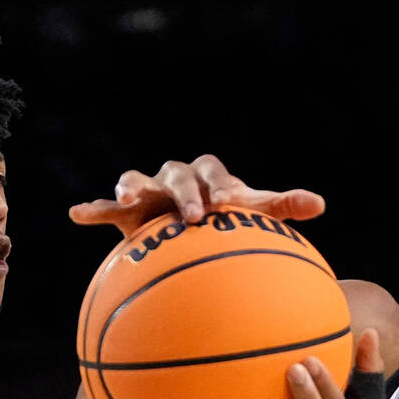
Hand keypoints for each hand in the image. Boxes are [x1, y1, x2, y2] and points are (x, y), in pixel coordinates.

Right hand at [69, 154, 324, 237]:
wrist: (194, 228)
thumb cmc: (227, 219)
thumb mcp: (251, 214)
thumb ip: (282, 206)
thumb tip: (321, 204)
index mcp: (207, 175)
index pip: (212, 170)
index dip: (216, 183)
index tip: (225, 203)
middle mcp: (175, 178)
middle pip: (175, 175)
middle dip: (181, 192)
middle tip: (191, 217)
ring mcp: (148, 191)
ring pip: (135, 179)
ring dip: (130, 187)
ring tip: (125, 197)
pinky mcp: (126, 212)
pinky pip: (105, 208)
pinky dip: (92, 209)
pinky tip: (77, 214)